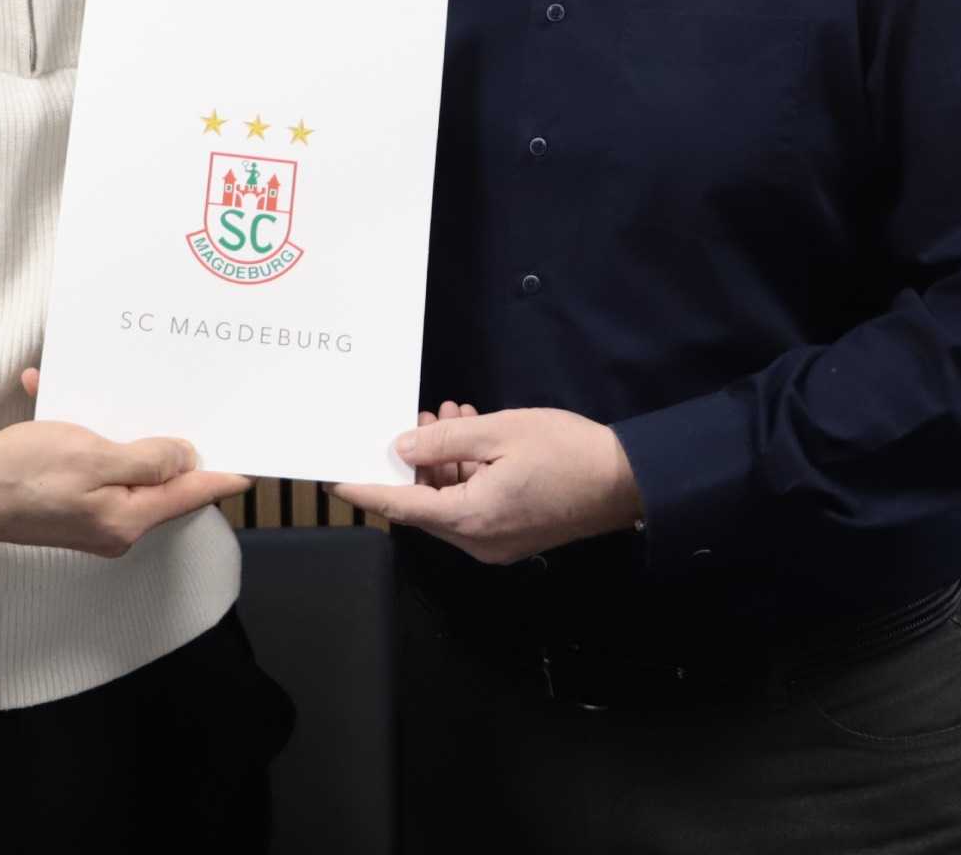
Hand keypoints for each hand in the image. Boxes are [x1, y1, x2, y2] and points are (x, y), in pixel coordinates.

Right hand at [0, 368, 249, 556]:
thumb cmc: (23, 474)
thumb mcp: (93, 458)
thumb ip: (147, 462)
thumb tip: (186, 460)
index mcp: (127, 519)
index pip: (189, 495)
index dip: (221, 476)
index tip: (251, 465)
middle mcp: (114, 524)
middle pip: (160, 482)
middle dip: (169, 444)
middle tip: (193, 412)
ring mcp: (89, 516)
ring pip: (122, 467)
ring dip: (114, 429)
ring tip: (115, 396)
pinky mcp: (66, 502)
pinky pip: (86, 464)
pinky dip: (76, 432)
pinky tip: (50, 393)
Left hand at [335, 408, 642, 564]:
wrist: (627, 480)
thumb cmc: (565, 451)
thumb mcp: (500, 432)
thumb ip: (445, 441)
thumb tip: (403, 447)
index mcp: (468, 518)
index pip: (400, 506)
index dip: (365, 489)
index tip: (333, 478)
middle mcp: (476, 541)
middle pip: (423, 505)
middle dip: (414, 461)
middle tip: (418, 417)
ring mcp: (496, 543)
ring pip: (449, 503)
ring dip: (443, 462)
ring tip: (451, 417)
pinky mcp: (513, 536)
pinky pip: (472, 506)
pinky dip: (465, 475)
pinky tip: (473, 435)